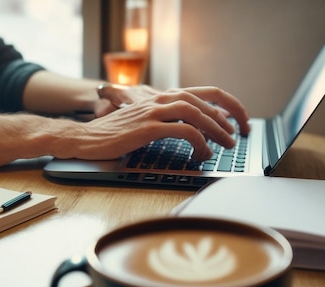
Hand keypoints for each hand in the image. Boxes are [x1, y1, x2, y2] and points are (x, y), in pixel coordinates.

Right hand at [82, 86, 248, 161]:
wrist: (87, 138)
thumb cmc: (114, 134)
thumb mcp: (145, 122)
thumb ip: (167, 121)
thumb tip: (195, 131)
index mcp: (162, 97)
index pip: (205, 93)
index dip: (227, 105)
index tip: (238, 121)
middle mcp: (160, 99)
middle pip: (204, 102)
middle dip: (226, 119)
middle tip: (236, 136)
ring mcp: (154, 112)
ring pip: (197, 114)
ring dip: (216, 131)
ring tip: (225, 145)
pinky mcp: (148, 127)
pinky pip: (184, 131)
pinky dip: (199, 143)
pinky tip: (201, 154)